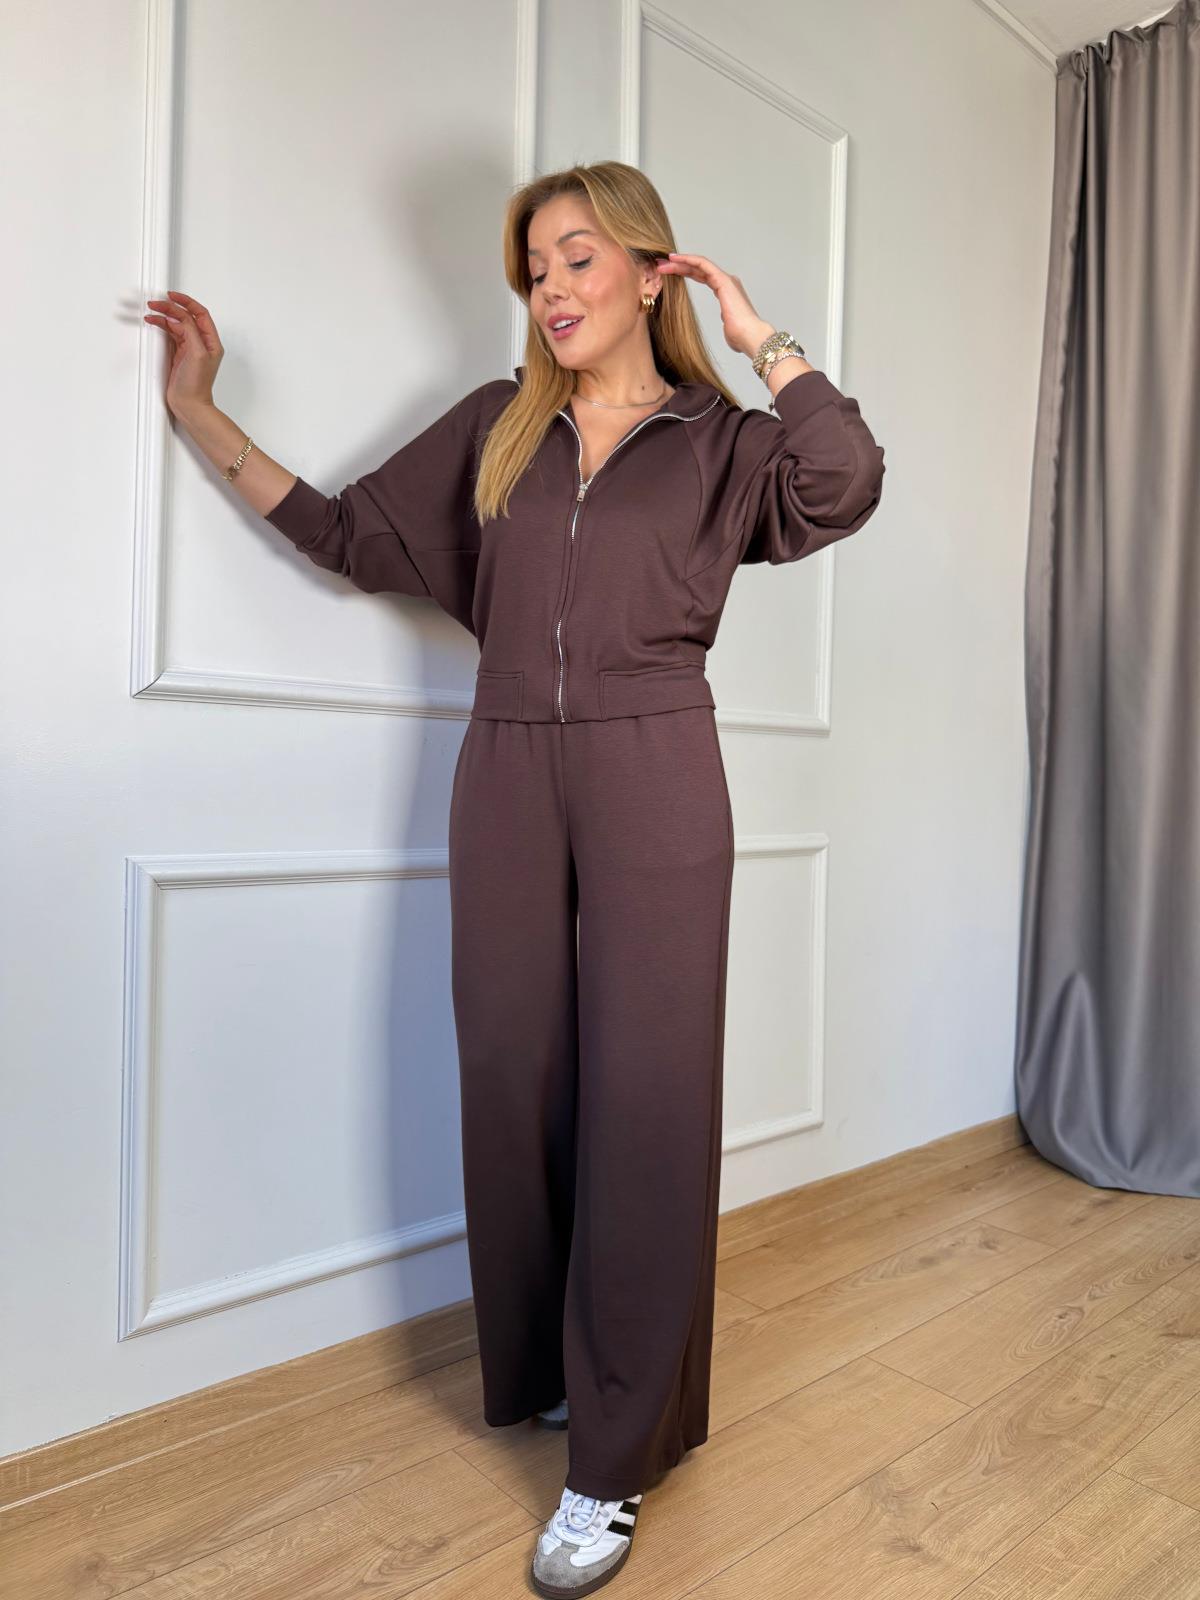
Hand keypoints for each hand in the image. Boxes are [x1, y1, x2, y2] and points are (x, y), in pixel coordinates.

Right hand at [143, 290, 224, 416]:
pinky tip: (154, 323)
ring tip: (151, 312)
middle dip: (171, 308)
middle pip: (186, 317)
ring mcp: (190, 348)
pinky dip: (162, 327)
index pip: (200, 313)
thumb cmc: (197, 386)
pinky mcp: (179, 354)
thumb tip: (183, 317)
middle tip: (156, 304)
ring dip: (164, 317)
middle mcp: (202, 343)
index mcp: (211, 342)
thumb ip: (191, 332)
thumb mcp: (197, 354)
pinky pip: (170, 334)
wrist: (189, 404)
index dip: (187, 302)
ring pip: (177, 325)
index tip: (172, 296)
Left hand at [653, 252, 773, 359]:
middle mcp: (726, 282)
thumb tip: (726, 323)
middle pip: (698, 269)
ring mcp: (725, 280)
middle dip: (679, 266)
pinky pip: (703, 265)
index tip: (669, 273)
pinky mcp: (723, 280)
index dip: (685, 273)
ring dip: (681, 262)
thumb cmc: (740, 336)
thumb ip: (725, 320)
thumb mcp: (727, 327)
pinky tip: (676, 259)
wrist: (749, 337)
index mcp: (726, 292)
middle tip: (661, 265)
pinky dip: (689, 260)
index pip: (702, 277)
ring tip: (664, 262)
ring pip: (699, 265)